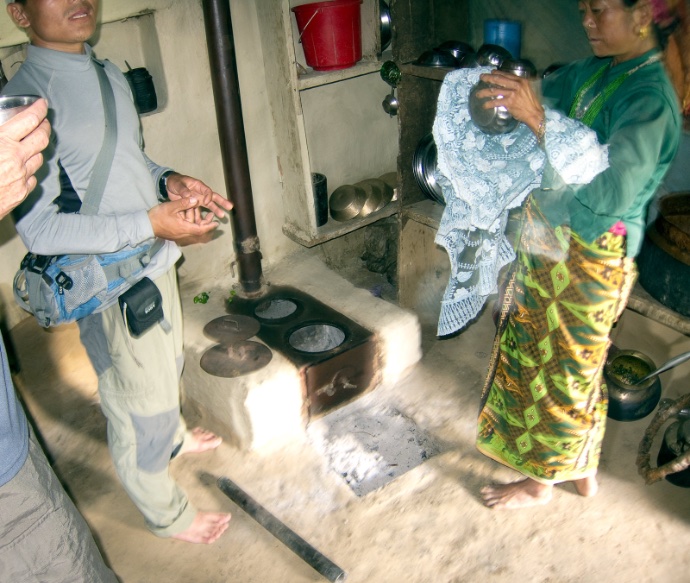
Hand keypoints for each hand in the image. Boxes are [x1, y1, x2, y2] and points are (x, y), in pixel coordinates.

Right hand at [0, 98, 49, 219]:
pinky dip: (30, 169)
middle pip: (42, 138)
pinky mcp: (22, 192)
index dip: (38, 109)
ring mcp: (22, 176)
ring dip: (38, 148)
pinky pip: (33, 177)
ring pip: (39, 158)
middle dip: (45, 127)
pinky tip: (25, 166)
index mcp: (3, 142)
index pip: (29, 120)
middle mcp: (17, 158)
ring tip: (33, 143)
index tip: (42, 104)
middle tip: (44, 121)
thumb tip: (2, 126)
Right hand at [148, 197, 219, 244]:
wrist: (146, 224)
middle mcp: (183, 233)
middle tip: (212, 215)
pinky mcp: (176, 232)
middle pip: (199, 229)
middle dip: (206, 223)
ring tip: (205, 213)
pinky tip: (192, 215)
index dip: (209, 226)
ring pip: (193, 228)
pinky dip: (192, 222)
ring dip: (199, 221)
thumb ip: (184, 203)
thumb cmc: (158, 216)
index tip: (217, 223)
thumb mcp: (171, 206)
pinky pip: (187, 228)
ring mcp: (180, 234)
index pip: (201, 229)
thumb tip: (196, 199)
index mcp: (184, 228)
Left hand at [164, 172, 232, 219]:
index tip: (207, 201)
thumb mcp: (178, 184)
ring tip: (223, 216)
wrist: (169, 186)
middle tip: (230, 207)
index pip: (207, 191)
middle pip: (213, 197)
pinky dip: (206, 215)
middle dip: (222, 202)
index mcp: (198, 186)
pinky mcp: (196, 204)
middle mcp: (201, 193)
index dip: (208, 196)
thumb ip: (183, 190)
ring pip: (210, 204)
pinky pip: (202, 210)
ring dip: (216, 210)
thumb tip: (188, 195)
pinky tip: (209, 221)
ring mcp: (199, 199)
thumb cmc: (175, 182)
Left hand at [477, 70, 543, 133]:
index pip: (507, 75)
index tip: (491, 72)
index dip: (497, 73)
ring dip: (485, 92)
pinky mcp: (510, 102)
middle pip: (499, 80)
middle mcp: (517, 85)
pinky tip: (484, 106)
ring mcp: (513, 93)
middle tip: (481, 78)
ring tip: (478, 94)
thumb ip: (520, 85)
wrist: (535, 113)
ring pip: (495, 91)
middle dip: (488, 78)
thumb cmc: (532, 103)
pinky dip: (489, 104)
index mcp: (521, 80)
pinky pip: (496, 102)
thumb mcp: (528, 89)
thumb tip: (511, 83)